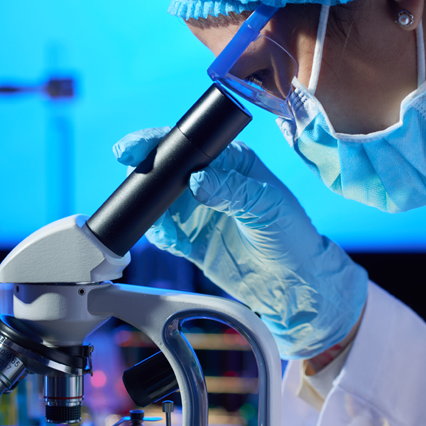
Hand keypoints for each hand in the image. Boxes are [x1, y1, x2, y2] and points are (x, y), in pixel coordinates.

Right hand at [114, 127, 367, 358]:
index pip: (189, 143)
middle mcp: (210, 181)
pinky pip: (162, 231)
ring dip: (147, 205)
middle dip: (145, 172)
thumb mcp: (266, 206)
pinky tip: (164, 236)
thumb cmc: (291, 236)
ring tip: (155, 217)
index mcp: (231, 160)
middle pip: (166, 168)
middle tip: (133, 180)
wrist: (292, 284)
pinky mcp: (189, 239)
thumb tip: (195, 181)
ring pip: (157, 200)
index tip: (134, 149)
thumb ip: (232, 191)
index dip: (159, 142)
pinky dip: (156, 231)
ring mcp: (197, 210)